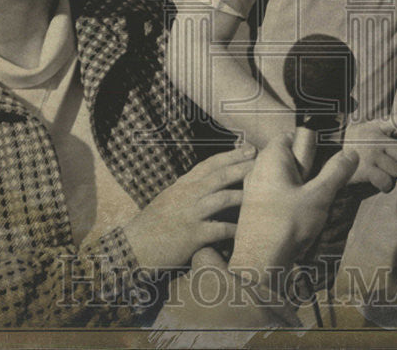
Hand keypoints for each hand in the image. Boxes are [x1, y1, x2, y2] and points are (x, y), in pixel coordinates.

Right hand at [123, 144, 256, 269]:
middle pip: (219, 176)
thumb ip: (189, 189)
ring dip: (243, 194)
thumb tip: (212, 182)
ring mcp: (190, 214)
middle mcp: (187, 195)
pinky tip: (249, 229)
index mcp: (182, 185)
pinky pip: (219, 229)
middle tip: (262, 161)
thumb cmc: (153, 224)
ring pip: (222, 198)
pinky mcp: (192, 236)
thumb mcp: (169, 199)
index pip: (209, 164)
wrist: (133, 247)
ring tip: (263, 192)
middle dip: (242, 167)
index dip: (231, 155)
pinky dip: (235, 229)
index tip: (249, 148)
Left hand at [228, 132, 358, 275]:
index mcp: (271, 157)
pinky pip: (278, 195)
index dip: (311, 141)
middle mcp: (259, 169)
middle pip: (289, 157)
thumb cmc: (288, 223)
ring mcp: (255, 189)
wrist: (259, 263)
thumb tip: (351, 152)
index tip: (327, 155)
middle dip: (310, 169)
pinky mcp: (256, 209)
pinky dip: (292, 201)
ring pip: (285, 178)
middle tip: (324, 186)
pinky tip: (303, 218)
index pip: (290, 135)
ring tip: (316, 205)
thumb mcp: (319, 195)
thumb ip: (336, 172)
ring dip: (303, 188)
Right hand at [342, 113, 396, 191]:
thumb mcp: (371, 132)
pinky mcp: (365, 170)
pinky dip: (385, 185)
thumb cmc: (359, 149)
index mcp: (376, 126)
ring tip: (378, 169)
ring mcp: (369, 153)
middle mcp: (373, 137)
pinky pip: (388, 182)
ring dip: (390, 174)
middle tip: (387, 160)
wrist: (332, 167)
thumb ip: (392, 129)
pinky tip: (377, 180)